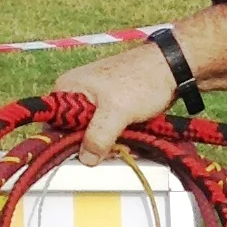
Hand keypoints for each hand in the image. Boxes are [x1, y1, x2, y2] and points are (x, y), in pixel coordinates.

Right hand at [50, 40, 175, 165]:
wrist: (172, 67)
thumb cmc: (142, 80)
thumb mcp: (116, 111)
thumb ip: (98, 136)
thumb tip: (86, 159)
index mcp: (67, 88)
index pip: (53, 126)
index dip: (67, 144)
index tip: (86, 156)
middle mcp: (76, 94)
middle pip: (74, 132)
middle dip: (93, 146)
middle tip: (113, 150)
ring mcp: (94, 101)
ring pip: (93, 133)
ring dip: (108, 144)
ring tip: (126, 142)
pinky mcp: (111, 107)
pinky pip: (107, 130)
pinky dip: (117, 137)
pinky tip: (130, 138)